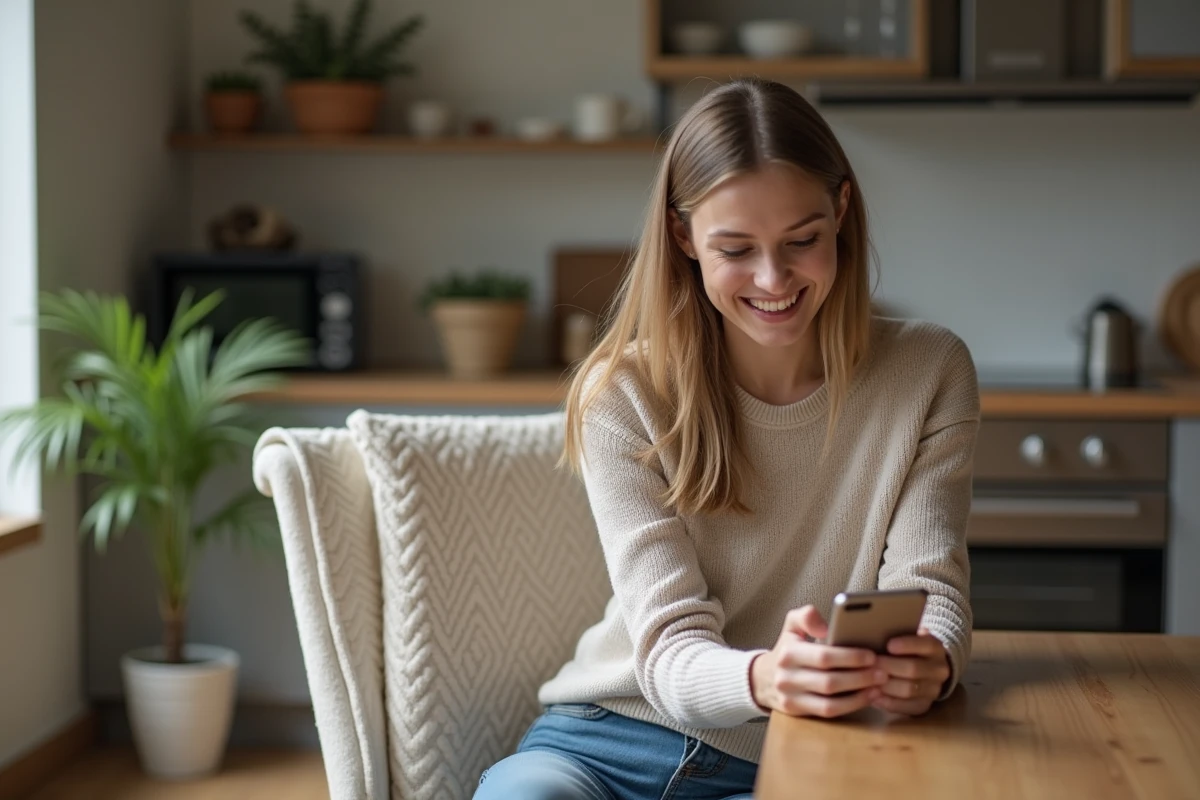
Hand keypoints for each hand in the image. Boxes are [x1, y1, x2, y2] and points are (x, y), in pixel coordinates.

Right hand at [750, 605, 888, 718]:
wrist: (762, 678)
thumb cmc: (787, 649)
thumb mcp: (791, 626)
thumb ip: (806, 616)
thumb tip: (825, 627)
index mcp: (788, 653)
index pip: (823, 657)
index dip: (850, 657)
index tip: (871, 655)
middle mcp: (786, 678)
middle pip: (829, 682)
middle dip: (860, 677)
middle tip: (882, 671)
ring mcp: (791, 698)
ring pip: (830, 702)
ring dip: (859, 695)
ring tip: (878, 684)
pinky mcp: (797, 713)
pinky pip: (828, 712)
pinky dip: (851, 706)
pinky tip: (867, 697)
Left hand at [871, 627, 949, 715]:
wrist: (923, 667)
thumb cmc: (905, 648)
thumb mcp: (906, 636)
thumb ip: (897, 632)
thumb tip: (876, 630)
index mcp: (935, 648)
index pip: (925, 644)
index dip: (907, 645)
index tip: (889, 645)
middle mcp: (939, 669)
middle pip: (913, 669)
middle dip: (888, 666)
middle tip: (869, 664)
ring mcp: (934, 690)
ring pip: (909, 690)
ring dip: (886, 686)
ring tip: (867, 680)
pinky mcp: (925, 705)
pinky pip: (907, 708)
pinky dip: (888, 702)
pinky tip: (873, 696)